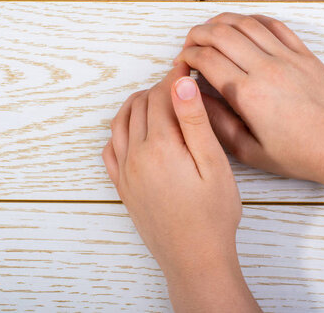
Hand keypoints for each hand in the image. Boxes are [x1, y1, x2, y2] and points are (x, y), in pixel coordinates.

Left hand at [102, 63, 259, 311]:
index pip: (161, 96)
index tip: (186, 65)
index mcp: (160, 146)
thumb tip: (180, 84)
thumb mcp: (213, 164)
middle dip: (158, 88)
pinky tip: (133, 132)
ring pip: (120, 123)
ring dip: (136, 105)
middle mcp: (135, 155)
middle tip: (177, 82)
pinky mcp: (123, 187)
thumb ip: (194, 122)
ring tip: (156, 100)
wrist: (194, 259)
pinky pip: (110, 150)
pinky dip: (119, 132)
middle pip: (140, 106)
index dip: (174, 77)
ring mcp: (125, 172)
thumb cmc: (212, 215)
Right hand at [174, 13, 323, 190]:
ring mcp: (288, 58)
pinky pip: (275, 25)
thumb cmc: (300, 155)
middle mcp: (267, 69)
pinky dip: (253, 20)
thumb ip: (217, 123)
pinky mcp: (305, 54)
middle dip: (197, 34)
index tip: (181, 63)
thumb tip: (196, 100)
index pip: (206, 58)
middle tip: (189, 44)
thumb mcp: (250, 151)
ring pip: (246, 23)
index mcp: (249, 94)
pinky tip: (243, 25)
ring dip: (221, 21)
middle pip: (221, 33)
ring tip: (210, 30)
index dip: (187, 56)